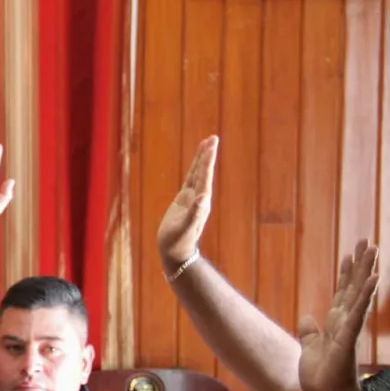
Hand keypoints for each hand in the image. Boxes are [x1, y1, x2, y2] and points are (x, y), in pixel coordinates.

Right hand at [158, 137, 217, 270]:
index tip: (211, 145)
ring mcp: (192, 198)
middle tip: (213, 138)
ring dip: (202, 159)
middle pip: (204, 171)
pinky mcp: (184, 200)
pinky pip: (190, 180)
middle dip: (207, 155)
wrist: (176, 252)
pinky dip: (194, 169)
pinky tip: (196, 163)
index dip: (207, 160)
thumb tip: (202, 198)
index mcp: (200, 201)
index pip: (204, 176)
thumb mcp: (186, 227)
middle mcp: (199, 197)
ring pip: (198, 173)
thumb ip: (195, 213)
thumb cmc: (179, 241)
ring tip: (207, 144)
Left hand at [297, 240, 378, 390]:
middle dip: (360, 264)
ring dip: (366, 270)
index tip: (350, 254)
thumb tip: (306, 318)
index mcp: (335, 325)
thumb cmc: (322, 378)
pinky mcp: (349, 337)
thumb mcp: (309, 348)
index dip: (346, 274)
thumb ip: (309, 333)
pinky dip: (365, 295)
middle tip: (368, 241)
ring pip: (359, 293)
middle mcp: (345, 322)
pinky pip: (359, 312)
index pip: (342, 293)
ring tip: (373, 249)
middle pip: (353, 287)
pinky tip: (373, 278)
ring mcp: (349, 328)